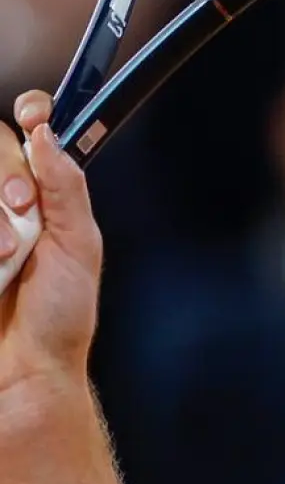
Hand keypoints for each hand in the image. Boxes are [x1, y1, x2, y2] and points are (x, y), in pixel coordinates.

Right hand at [0, 92, 102, 392]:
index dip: (29, 113)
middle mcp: (2, 202)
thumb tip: (47, 134)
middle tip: (21, 208)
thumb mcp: (78, 246)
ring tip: (4, 255)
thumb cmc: (57, 317)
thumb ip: (65, 188)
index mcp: (40, 195)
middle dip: (4, 173)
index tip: (32, 117)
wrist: (24, 370)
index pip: (25, 133)